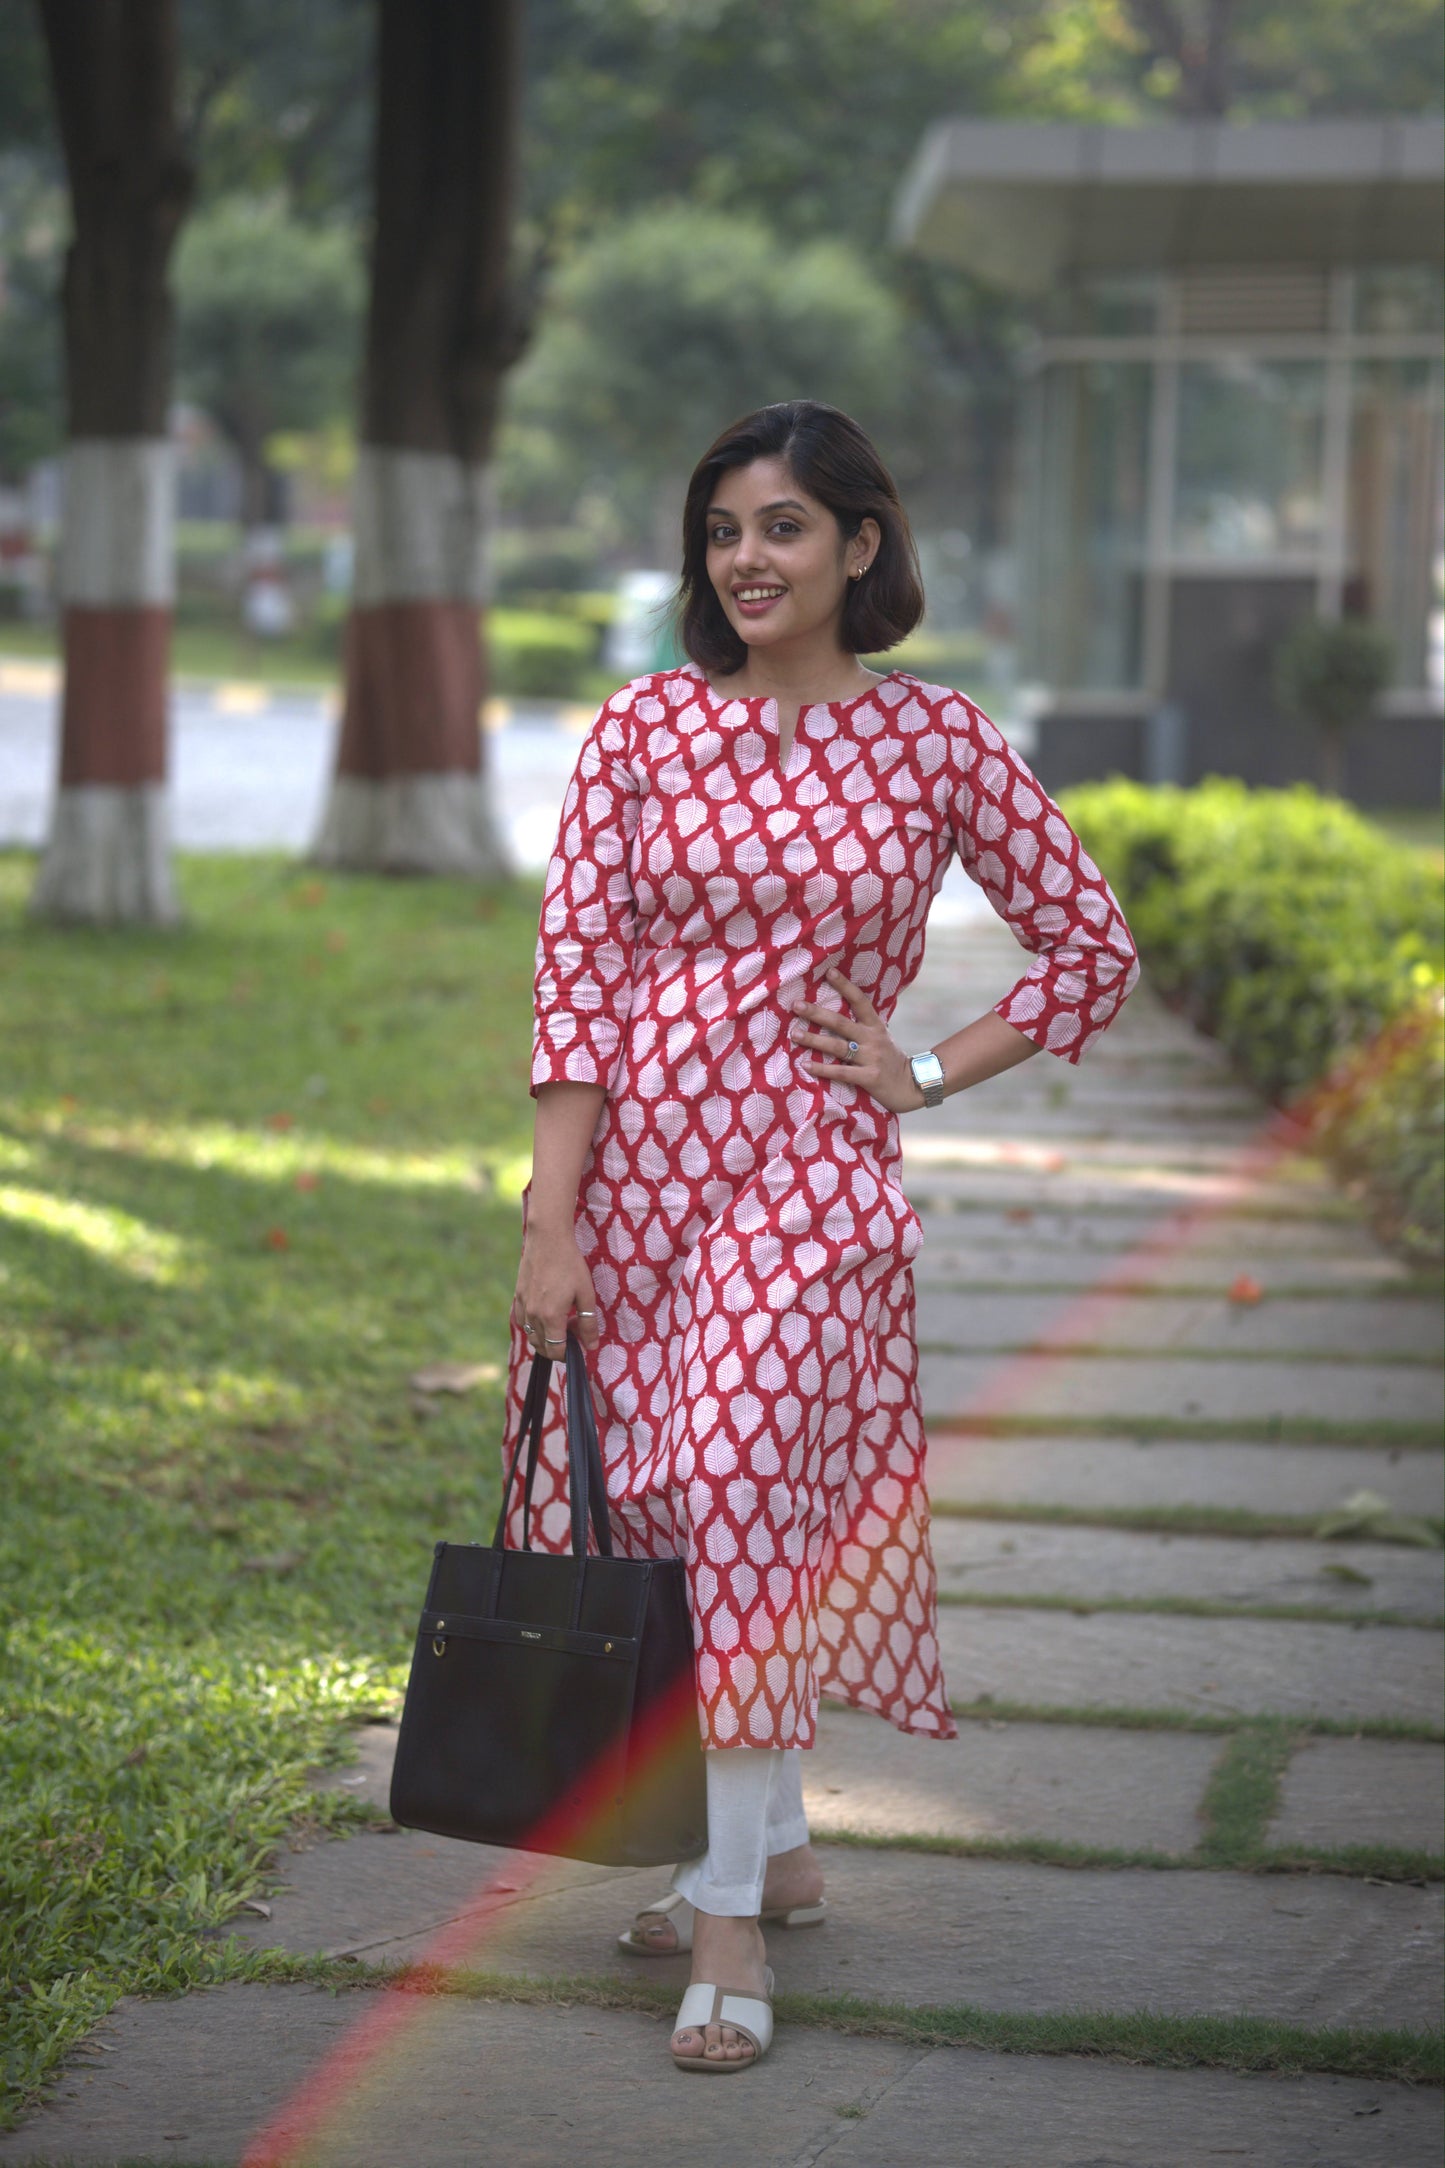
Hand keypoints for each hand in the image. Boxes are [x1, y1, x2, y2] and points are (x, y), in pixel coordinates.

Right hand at [512, 1221, 600, 1357]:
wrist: (547, 1238)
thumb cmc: (570, 1264)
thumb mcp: (586, 1294)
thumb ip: (588, 1323)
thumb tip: (591, 1346)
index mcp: (551, 1317)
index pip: (556, 1350)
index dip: (569, 1354)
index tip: (580, 1346)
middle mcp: (533, 1315)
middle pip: (542, 1346)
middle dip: (558, 1347)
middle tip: (574, 1331)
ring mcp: (522, 1306)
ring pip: (531, 1335)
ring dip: (545, 1337)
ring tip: (562, 1322)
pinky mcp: (517, 1296)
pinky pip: (522, 1321)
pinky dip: (533, 1326)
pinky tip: (545, 1313)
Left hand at [789, 966, 926, 1112]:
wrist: (912, 1086)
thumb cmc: (891, 1060)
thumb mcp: (883, 1037)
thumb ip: (865, 1026)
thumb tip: (844, 1009)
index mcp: (876, 1026)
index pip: (860, 1001)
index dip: (845, 986)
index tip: (829, 972)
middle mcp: (873, 1039)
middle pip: (841, 1023)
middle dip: (817, 1013)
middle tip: (796, 1005)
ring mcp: (871, 1058)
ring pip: (838, 1047)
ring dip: (814, 1040)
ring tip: (794, 1034)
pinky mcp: (869, 1077)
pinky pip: (841, 1072)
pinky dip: (822, 1069)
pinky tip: (806, 1065)